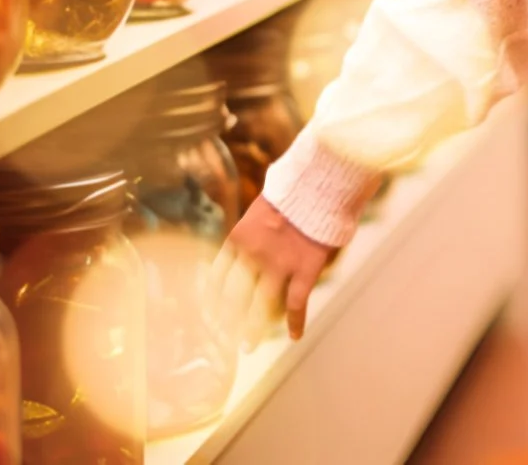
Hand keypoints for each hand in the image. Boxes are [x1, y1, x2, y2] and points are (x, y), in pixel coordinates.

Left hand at [210, 196, 335, 344]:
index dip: (210, 301)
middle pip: (234, 297)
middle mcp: (254, 255)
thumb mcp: (260, 211)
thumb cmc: (294, 192)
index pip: (215, 278)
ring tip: (248, 346)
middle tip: (224, 339)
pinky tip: (295, 336)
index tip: (208, 316)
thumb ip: (250, 235)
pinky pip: (297, 303)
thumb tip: (244, 253)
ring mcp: (280, 263)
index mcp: (238, 239)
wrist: (320, 182)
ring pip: (261, 306)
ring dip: (253, 329)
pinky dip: (296, 322)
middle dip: (227, 321)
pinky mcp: (305, 268)